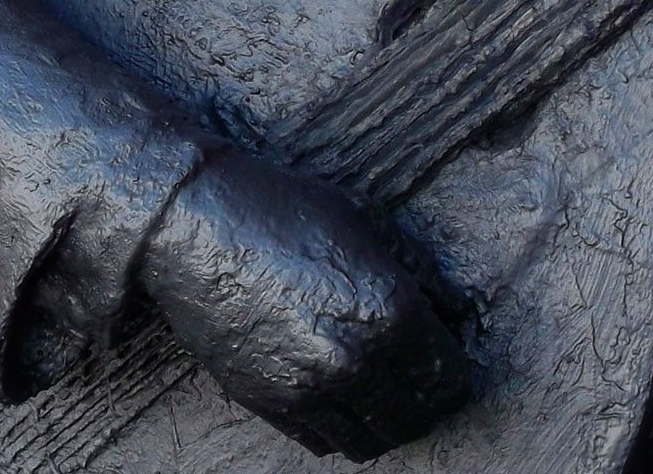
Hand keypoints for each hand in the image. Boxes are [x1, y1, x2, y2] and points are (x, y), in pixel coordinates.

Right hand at [135, 148, 472, 458]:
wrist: (195, 224)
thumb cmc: (284, 210)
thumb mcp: (366, 224)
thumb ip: (419, 274)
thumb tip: (457, 313)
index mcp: (390, 310)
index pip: (449, 376)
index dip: (455, 373)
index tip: (449, 365)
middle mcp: (354, 360)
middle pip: (415, 418)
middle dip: (426, 405)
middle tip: (419, 385)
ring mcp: (308, 389)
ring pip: (369, 442)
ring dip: (382, 424)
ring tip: (379, 396)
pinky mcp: (268, 403)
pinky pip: (321, 443)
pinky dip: (339, 429)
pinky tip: (337, 397)